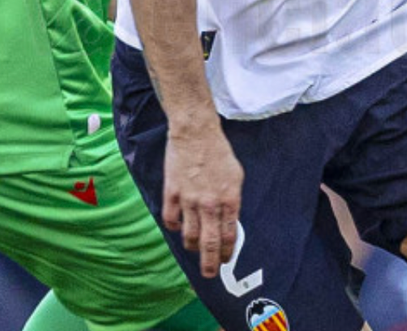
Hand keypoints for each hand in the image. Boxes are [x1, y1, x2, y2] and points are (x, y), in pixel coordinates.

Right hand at [162, 120, 242, 276]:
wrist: (195, 133)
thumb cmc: (218, 152)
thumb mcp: (236, 177)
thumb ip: (233, 201)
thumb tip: (229, 221)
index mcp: (229, 199)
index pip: (229, 236)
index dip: (226, 252)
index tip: (224, 260)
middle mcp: (210, 204)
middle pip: (209, 243)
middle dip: (209, 263)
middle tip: (208, 273)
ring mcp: (189, 200)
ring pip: (189, 236)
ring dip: (192, 247)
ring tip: (194, 249)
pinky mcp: (172, 194)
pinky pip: (171, 220)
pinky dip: (174, 228)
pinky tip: (177, 226)